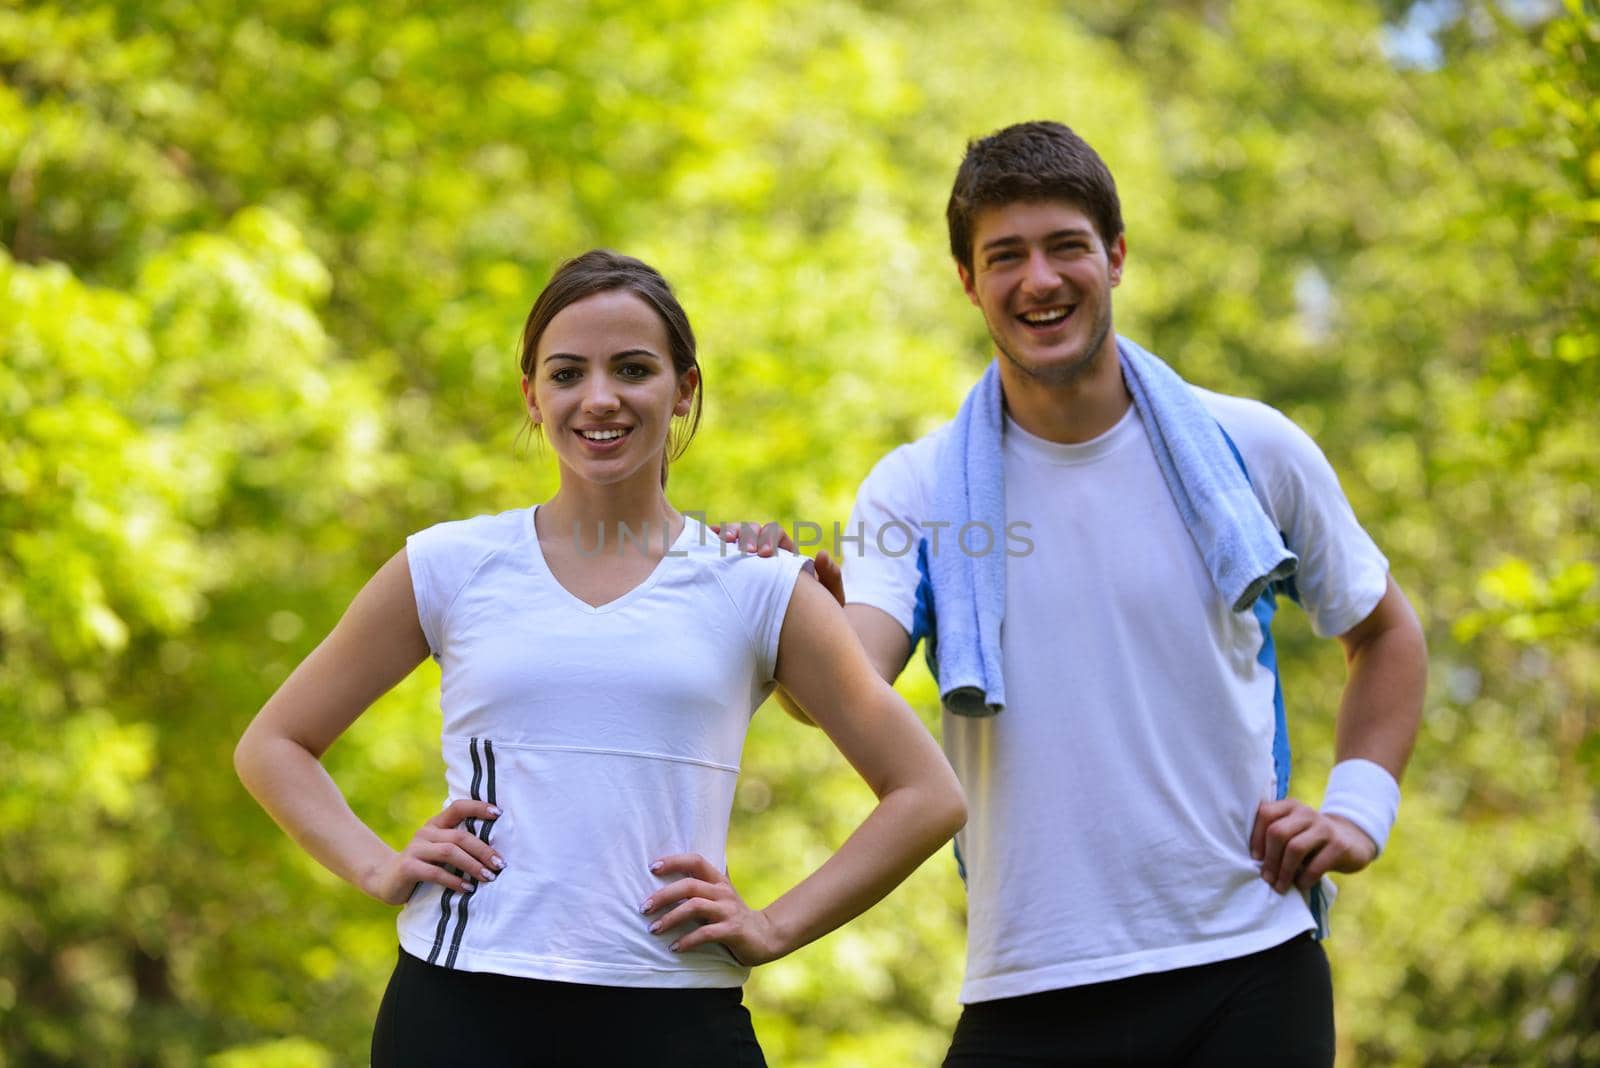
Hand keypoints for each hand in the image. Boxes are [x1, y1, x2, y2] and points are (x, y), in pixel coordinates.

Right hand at [362, 798, 504, 904]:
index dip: (478, 807)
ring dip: (472, 865)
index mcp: (435, 824)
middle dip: (483, 850)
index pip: (458, 807)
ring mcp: (415, 849)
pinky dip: (454, 881)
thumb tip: (495, 851)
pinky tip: (467, 888)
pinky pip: (435, 872)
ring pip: (449, 852)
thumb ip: (458, 845)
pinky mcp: (408, 867)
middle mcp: (425, 833)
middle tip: (500, 863)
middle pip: (459, 836)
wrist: (386, 879)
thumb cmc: (423, 865)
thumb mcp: (439, 850)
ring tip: (488, 877)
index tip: (498, 813)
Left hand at [641, 853, 785, 965]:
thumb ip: (700, 888)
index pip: (696, 861)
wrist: (766, 936)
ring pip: (695, 907)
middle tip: (644, 908)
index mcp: (718, 881)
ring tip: (653, 929)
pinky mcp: (733, 931)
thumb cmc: (733, 916)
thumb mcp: (719, 897)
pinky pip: (706, 933)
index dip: (674, 861)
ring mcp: (729, 911)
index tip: (652, 867)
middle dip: (663, 895)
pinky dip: (687, 941)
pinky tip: (674, 948)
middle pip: (690, 885)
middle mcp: (723, 892)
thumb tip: (667, 879)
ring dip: (670, 918)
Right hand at [713, 521, 844, 605]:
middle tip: (742, 551)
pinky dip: (712, 545)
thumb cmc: (819, 617)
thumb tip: (820, 554)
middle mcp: (767, 556)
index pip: (775, 536)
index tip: (761, 555)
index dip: (767, 539)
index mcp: (787, 556)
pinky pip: (722, 556)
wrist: (807, 638)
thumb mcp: (831, 599)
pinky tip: (702, 544)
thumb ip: (831, 577)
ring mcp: (749, 566)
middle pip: (753, 532)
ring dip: (727, 536)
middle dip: (745, 535)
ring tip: (718, 542)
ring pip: (736, 540)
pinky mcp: (735, 578)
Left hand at [1251, 798, 1377, 892]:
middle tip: (1267, 877)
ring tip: (1280, 886)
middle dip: (1270, 859)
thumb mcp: (1294, 830)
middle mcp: (1306, 813)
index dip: (1256, 838)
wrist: (1352, 841)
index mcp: (1290, 806)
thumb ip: (1275, 835)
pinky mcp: (1339, 846)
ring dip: (1284, 871)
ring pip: (1295, 848)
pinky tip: (1300, 884)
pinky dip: (1304, 878)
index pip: (1265, 814)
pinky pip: (1315, 865)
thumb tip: (1254, 861)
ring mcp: (1324, 828)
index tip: (1255, 858)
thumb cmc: (1311, 839)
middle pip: (1278, 832)